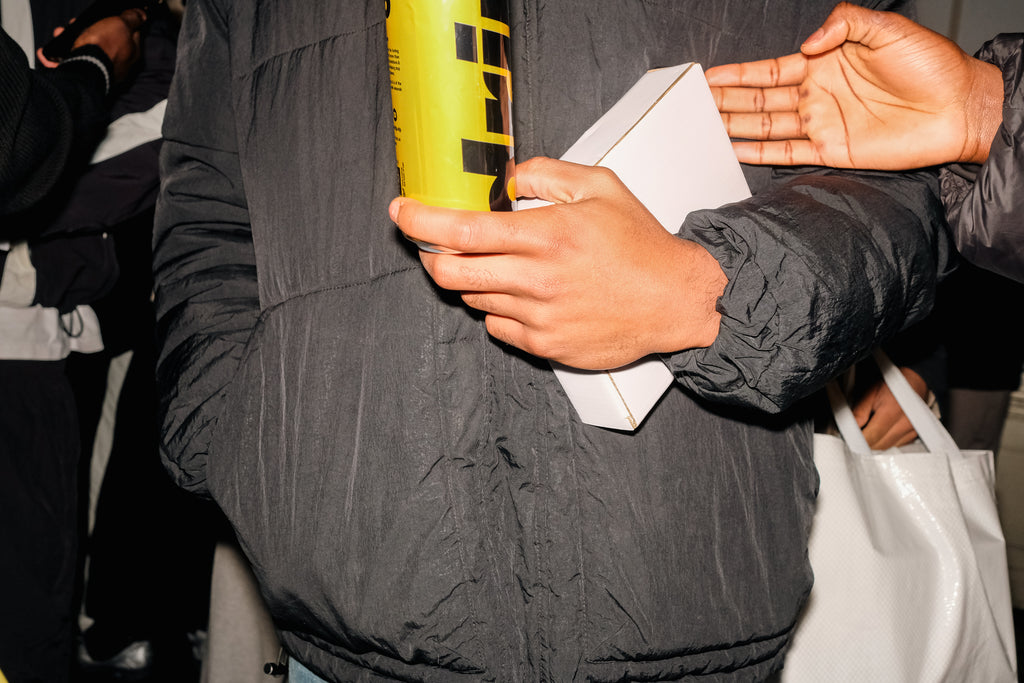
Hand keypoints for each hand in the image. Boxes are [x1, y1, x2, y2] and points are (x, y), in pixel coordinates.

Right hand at [39, 10, 146, 82]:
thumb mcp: (121, 24)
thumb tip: (142, 15)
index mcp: (131, 52)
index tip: (104, 15)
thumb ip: (132, 18)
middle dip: (87, 29)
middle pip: (103, 41)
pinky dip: (59, 57)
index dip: (115, 21)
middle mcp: (119, 64)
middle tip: (75, 23)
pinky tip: (49, 54)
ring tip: (60, 34)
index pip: (128, 33)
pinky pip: (71, 64)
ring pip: (85, 51)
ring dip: (70, 40)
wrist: (85, 68)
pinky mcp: (86, 76)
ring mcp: (102, 71)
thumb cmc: (104, 46)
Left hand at [389, 157, 726, 369]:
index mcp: (546, 235)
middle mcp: (537, 279)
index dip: (420, 220)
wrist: (676, 301)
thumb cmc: (641, 245)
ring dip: (472, 279)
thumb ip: (546, 173)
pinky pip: (497, 326)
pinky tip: (524, 294)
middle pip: (450, 272)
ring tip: (503, 265)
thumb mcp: (600, 187)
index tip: (402, 211)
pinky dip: (498, 308)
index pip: (461, 229)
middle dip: (430, 255)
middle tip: (436, 244)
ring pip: (473, 298)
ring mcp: (538, 317)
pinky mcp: (545, 345)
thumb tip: (505, 175)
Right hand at [705, 2, 1002, 168]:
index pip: (769, 71)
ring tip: (703, 128)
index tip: (709, 76)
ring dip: (734, 127)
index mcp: (824, 63)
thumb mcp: (888, 29)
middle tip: (694, 106)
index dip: (738, 74)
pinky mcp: (831, 151)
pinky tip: (734, 151)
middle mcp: (817, 95)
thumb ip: (844, 24)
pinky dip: (759, 153)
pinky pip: (786, 152)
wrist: (959, 107)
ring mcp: (822, 124)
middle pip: (759, 101)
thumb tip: (807, 43)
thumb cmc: (931, 65)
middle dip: (726, 102)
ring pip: (766, 126)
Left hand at [851, 366, 928, 448]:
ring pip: (888, 447)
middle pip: (879, 446)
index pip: (871, 437)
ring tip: (869, 430)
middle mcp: (905, 423)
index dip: (857, 440)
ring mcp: (913, 430)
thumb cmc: (890, 383)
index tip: (849, 437)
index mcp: (892, 412)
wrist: (914, 379)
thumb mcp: (870, 392)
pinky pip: (897, 445)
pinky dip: (887, 441)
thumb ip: (859, 411)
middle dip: (865, 442)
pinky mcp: (915, 434)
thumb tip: (850, 429)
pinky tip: (882, 431)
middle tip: (856, 433)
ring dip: (876, 443)